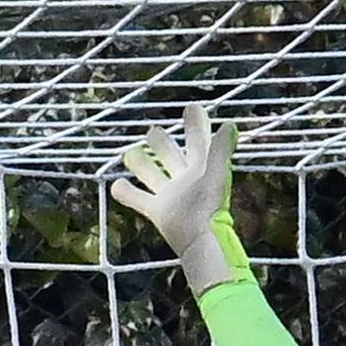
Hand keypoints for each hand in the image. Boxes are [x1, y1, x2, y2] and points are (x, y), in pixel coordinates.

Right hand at [110, 104, 241, 294]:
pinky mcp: (156, 210)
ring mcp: (169, 194)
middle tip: (153, 131)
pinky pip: (138, 199)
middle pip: (170, 155)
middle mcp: (184, 179)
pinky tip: (115, 184)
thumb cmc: (210, 206)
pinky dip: (126, 192)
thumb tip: (230, 124)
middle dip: (162, 143)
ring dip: (141, 163)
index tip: (191, 107)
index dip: (195, 124)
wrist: (199, 239)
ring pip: (151, 174)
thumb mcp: (217, 172)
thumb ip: (221, 149)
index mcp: (201, 167)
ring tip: (129, 152)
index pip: (197, 140)